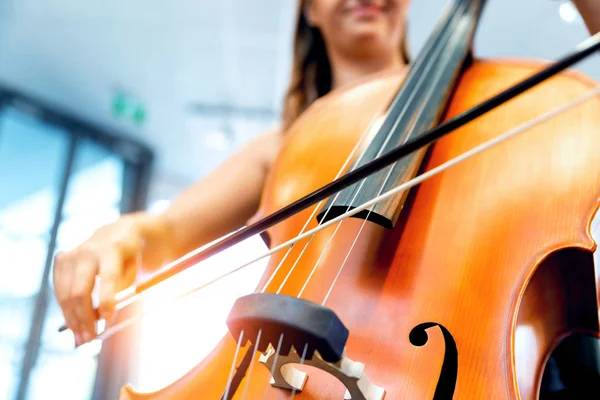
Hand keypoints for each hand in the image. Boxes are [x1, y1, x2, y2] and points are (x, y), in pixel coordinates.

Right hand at [52, 212, 173, 345]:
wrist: (122, 232)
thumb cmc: (134, 255)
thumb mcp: (137, 268)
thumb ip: (123, 289)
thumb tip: (106, 318)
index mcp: (113, 248)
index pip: (108, 278)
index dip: (107, 301)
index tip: (108, 322)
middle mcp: (89, 249)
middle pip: (80, 290)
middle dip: (85, 318)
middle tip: (91, 339)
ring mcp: (72, 254)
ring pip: (66, 294)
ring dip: (72, 319)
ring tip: (82, 339)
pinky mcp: (62, 260)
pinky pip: (60, 290)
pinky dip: (65, 309)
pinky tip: (73, 324)